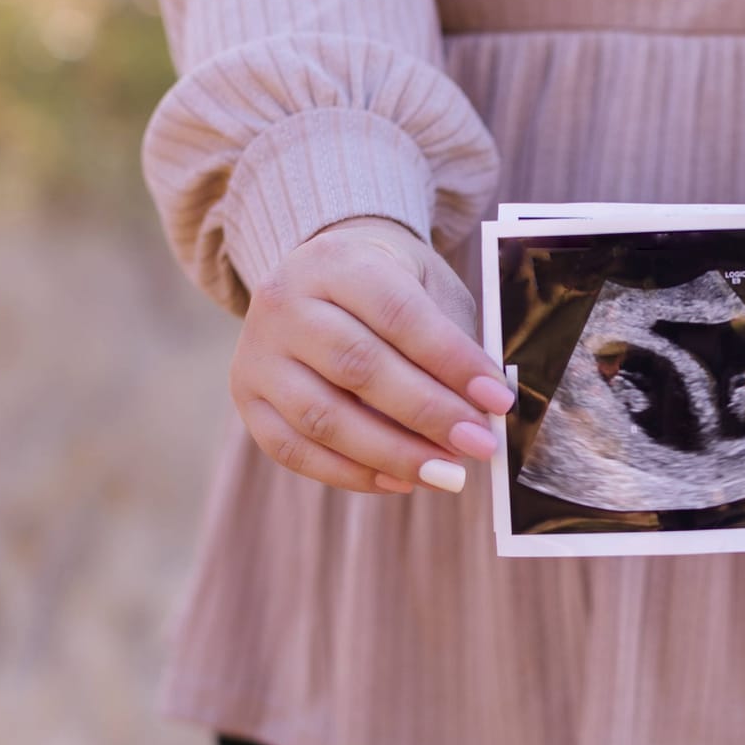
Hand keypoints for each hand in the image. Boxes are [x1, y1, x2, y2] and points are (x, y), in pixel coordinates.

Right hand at [229, 215, 514, 494]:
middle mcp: (285, 302)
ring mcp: (258, 353)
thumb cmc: (388, 286)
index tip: (497, 400)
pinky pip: (295, 450)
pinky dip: (351, 474)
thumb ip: (450, 339)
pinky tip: (401, 482)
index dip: (451, 362)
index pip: (398, 314)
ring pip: (323, 417)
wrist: (318, 275)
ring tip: (448, 474)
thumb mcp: (425, 286)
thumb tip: (481, 411)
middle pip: (358, 367)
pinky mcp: (247, 398)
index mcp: (335, 262)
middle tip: (479, 445)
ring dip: (393, 454)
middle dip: (428, 414)